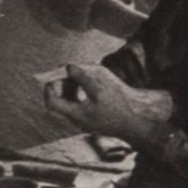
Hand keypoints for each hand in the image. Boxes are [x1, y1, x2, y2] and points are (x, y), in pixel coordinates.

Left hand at [48, 63, 173, 143]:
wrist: (138, 120)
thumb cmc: (119, 103)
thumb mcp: (99, 86)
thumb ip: (82, 76)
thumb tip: (68, 67)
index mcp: (76, 114)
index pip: (51, 103)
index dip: (49, 88)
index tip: (55, 75)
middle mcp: (78, 119)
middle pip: (62, 99)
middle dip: (65, 83)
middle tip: (72, 72)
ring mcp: (87, 119)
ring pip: (72, 100)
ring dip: (75, 86)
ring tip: (85, 75)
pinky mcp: (96, 117)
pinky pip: (83, 102)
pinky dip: (85, 91)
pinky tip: (95, 82)